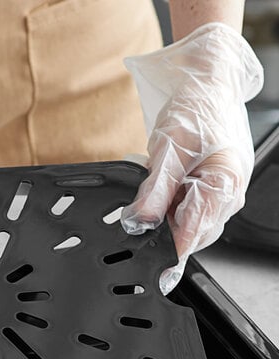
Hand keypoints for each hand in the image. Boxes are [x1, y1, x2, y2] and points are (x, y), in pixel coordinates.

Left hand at [120, 23, 263, 293]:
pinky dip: (168, 210)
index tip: (150, 269)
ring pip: (187, 225)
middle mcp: (228, 196)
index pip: (194, 233)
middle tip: (136, 229)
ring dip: (164, 222)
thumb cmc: (197, 108)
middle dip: (163, 236)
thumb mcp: (170, 149)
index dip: (169, 253)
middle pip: (191, 234)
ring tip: (147, 202)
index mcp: (225, 186)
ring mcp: (221, 195)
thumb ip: (155, 191)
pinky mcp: (209, 191)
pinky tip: (156, 197)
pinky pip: (187, 211)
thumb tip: (140, 223)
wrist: (207, 84)